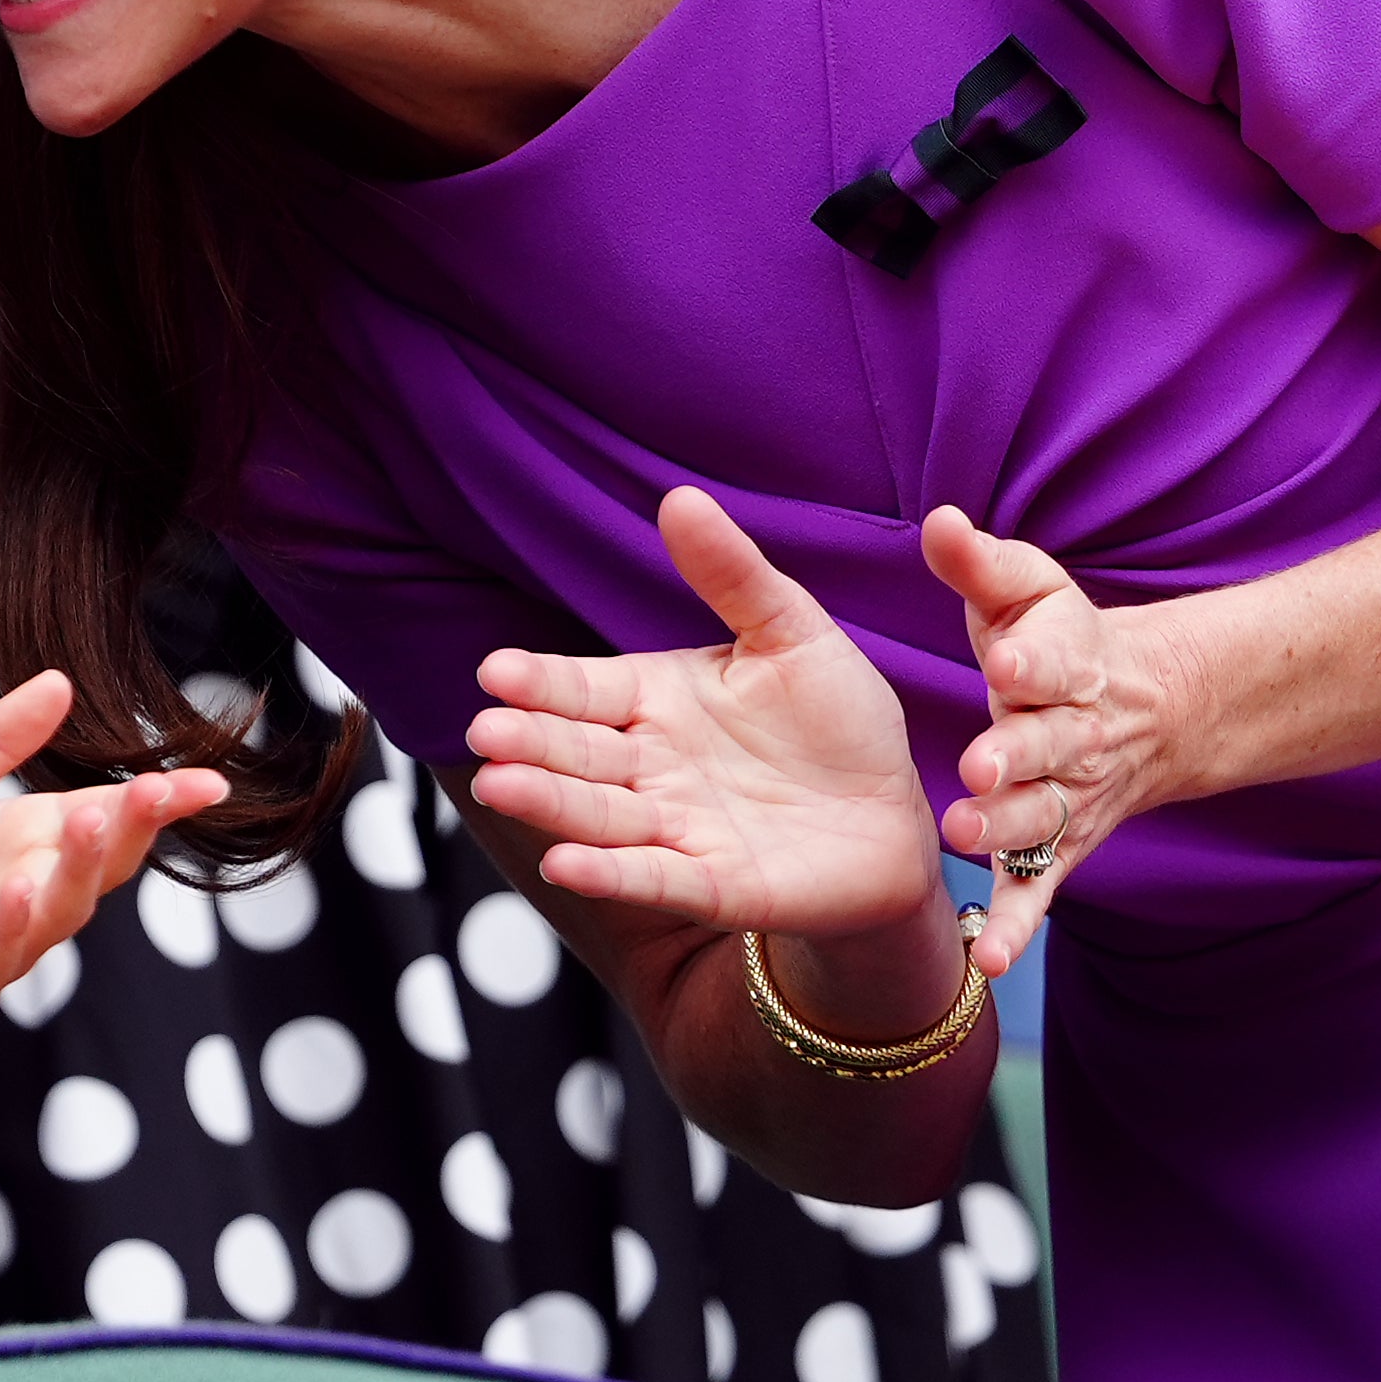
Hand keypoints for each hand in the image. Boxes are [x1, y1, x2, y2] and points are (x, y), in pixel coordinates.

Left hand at [0, 673, 226, 1052]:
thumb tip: (59, 681)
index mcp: (28, 844)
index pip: (106, 820)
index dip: (158, 805)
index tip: (210, 782)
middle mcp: (28, 895)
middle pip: (96, 866)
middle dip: (130, 830)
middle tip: (157, 790)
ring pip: (57, 913)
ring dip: (76, 871)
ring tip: (89, 820)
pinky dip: (10, 926)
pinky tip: (18, 888)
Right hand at [464, 486, 946, 940]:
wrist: (894, 817)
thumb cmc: (840, 723)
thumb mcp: (792, 632)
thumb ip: (732, 574)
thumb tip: (679, 497)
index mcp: (659, 699)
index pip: (584, 688)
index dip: (540, 683)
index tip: (494, 672)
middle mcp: (654, 766)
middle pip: (578, 753)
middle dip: (530, 744)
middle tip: (486, 733)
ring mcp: (678, 828)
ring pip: (601, 815)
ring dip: (550, 804)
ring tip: (500, 785)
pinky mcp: (715, 885)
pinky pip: (654, 878)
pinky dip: (610, 873)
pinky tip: (565, 863)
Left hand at [923, 507, 1196, 943]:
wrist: (1152, 709)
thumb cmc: (1062, 636)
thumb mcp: (1028, 589)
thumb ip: (981, 561)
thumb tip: (938, 519)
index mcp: (1068, 664)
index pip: (1053, 660)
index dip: (1033, 661)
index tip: (1006, 658)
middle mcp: (1074, 736)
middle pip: (1048, 748)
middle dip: (1016, 757)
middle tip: (979, 764)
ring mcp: (1069, 798)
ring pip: (1042, 820)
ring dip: (1008, 831)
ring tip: (966, 837)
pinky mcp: (1059, 851)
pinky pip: (1038, 891)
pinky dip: (1016, 927)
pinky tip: (986, 961)